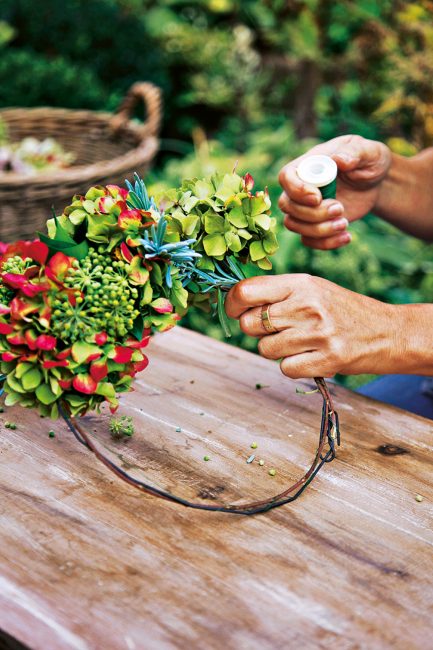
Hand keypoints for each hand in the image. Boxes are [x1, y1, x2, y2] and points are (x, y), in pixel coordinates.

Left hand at [226, 274, 398, 378]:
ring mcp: (317, 333)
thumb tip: (236, 301)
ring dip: (277, 350)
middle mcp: (307, 305)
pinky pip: (285, 368)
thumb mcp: (313, 288)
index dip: (232, 304)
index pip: (246, 292)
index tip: (234, 311)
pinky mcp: (327, 359)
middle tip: (280, 330)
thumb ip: (278, 293)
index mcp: (301, 283)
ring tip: (300, 342)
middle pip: (250, 324)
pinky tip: (311, 356)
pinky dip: (294, 366)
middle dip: (257, 331)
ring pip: (265, 349)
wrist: (388, 332)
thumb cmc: (343, 310)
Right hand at [278, 135, 391, 249]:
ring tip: (345, 223)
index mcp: (309, 165)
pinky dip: (325, 243)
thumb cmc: (369, 161)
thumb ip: (354, 152)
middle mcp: (300, 187)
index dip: (297, 190)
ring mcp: (305, 208)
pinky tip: (347, 236)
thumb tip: (339, 159)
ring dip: (319, 230)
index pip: (286, 176)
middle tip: (340, 209)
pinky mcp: (314, 224)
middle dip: (312, 213)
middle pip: (287, 205)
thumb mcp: (368, 152)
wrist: (375, 183)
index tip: (318, 198)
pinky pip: (307, 240)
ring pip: (293, 225)